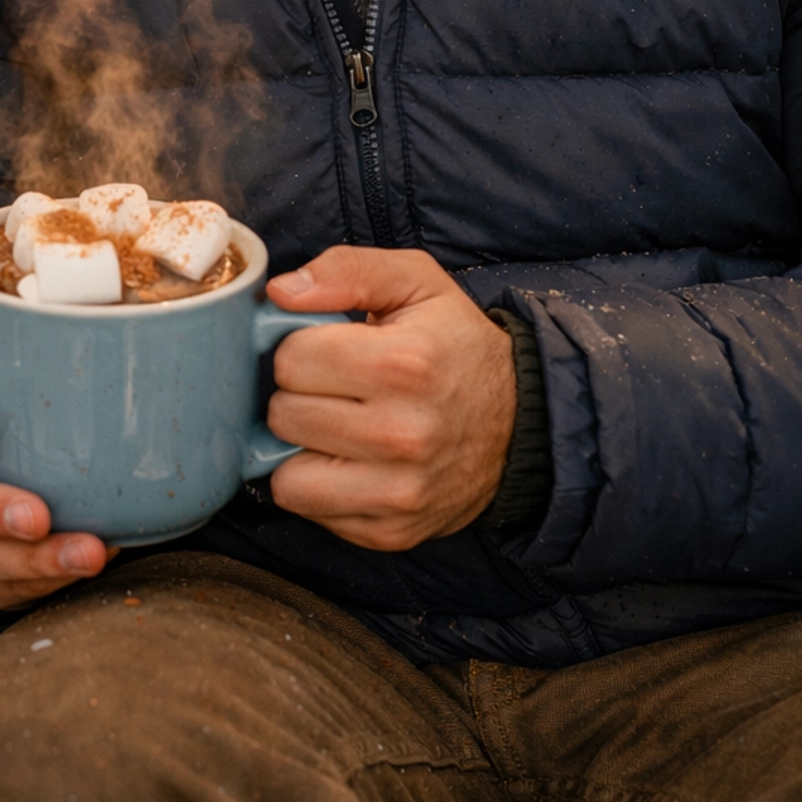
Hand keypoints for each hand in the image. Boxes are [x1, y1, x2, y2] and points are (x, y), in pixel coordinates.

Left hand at [264, 247, 515, 550]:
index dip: (300, 348)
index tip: (329, 349)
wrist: (520, 425)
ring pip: (285, 474)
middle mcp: (403, 434)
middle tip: (336, 388)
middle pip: (283, 415)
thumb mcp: (416, 282)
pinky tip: (350, 460)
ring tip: (336, 425)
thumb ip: (347, 270)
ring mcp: (398, 492)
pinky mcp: (390, 532)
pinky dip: (317, 484)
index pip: (291, 360)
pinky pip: (308, 508)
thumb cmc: (455, 346)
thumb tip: (280, 292)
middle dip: (299, 396)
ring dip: (301, 447)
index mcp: (405, 364)